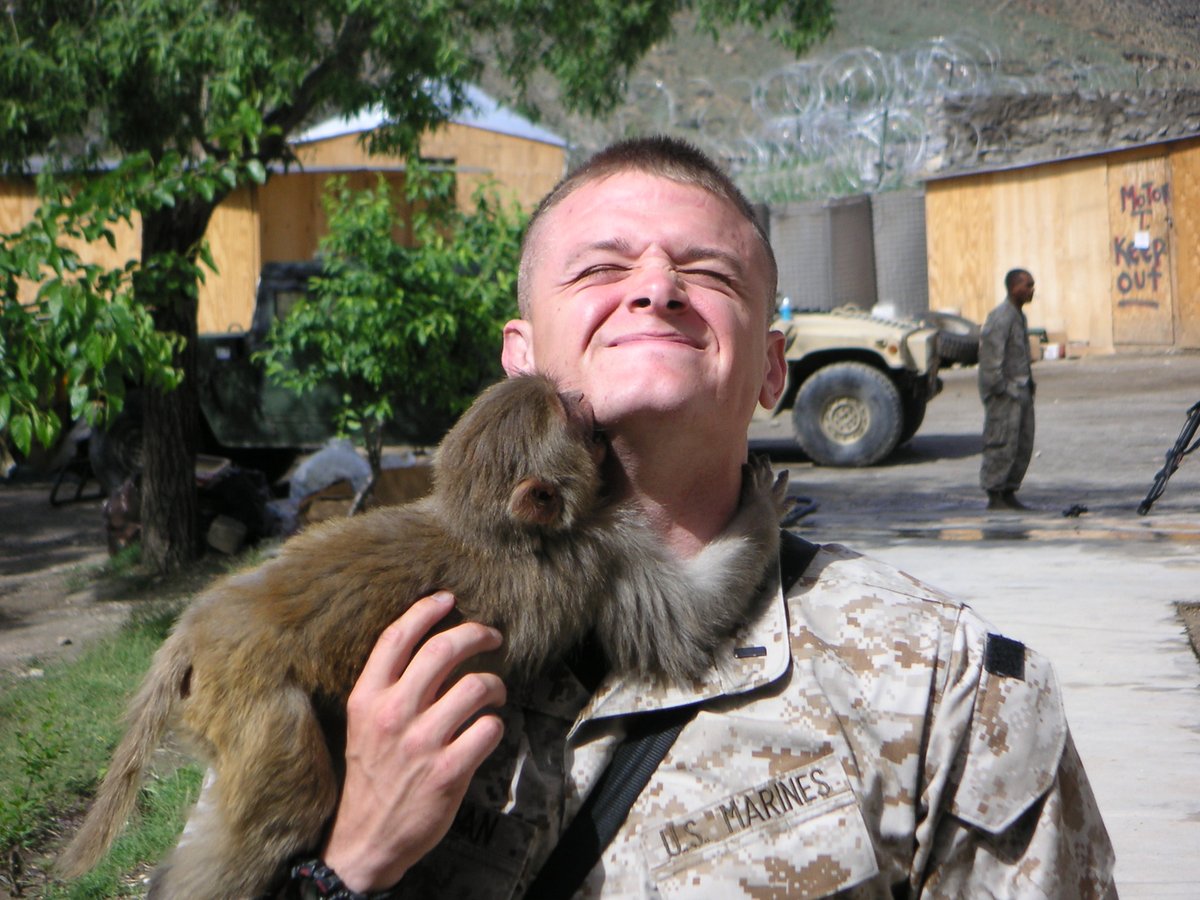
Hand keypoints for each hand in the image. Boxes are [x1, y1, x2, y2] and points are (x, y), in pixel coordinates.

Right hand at [321, 592, 506, 891]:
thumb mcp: (364, 724)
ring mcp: (421, 743)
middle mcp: (392, 714)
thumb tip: (432, 646)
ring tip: (494, 693)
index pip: (397, 637)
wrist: (364, 840)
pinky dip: (495, 725)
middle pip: (443, 650)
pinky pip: (489, 729)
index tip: (449, 599)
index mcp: (367, 698)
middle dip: (476, 633)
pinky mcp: (448, 771)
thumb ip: (390, 687)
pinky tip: (487, 731)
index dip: (426, 610)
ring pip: (475, 686)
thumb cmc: (370, 775)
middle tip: (492, 635)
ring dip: (494, 684)